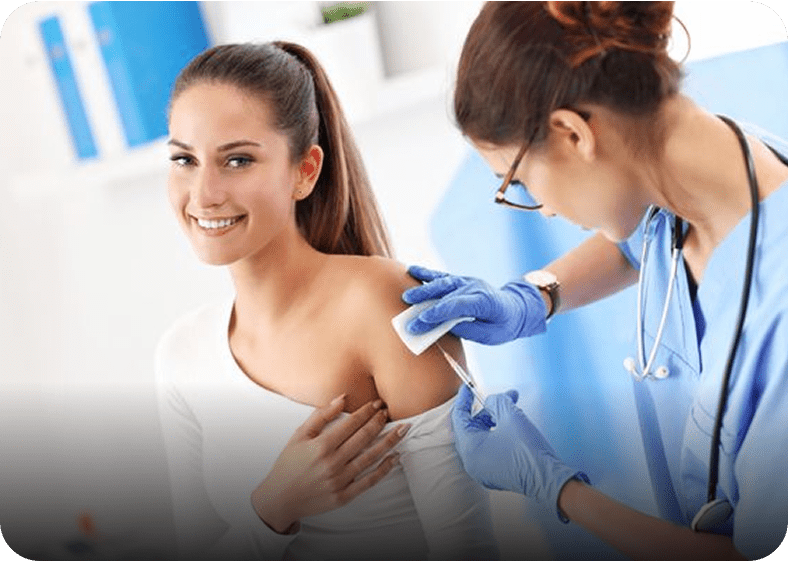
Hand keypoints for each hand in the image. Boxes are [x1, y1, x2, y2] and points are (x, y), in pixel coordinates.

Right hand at [251, 396, 410, 532]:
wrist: (279, 499)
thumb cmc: (288, 464)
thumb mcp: (299, 435)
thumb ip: (321, 416)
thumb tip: (342, 398)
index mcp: (321, 446)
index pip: (351, 424)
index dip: (366, 412)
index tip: (377, 404)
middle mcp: (332, 463)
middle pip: (363, 438)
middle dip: (379, 422)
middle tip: (389, 412)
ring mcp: (339, 481)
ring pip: (370, 458)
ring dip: (389, 442)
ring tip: (402, 430)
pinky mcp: (343, 496)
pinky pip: (369, 481)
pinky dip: (384, 469)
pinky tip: (394, 458)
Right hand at [402, 265, 547, 344]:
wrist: (516, 308)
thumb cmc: (503, 325)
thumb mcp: (490, 335)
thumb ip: (468, 330)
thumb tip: (444, 326)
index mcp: (485, 302)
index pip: (458, 306)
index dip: (438, 313)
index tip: (420, 322)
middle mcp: (474, 287)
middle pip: (447, 293)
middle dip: (426, 303)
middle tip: (408, 313)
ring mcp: (467, 281)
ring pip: (442, 282)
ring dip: (423, 289)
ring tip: (406, 296)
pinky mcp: (461, 280)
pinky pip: (442, 276)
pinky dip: (426, 274)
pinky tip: (411, 270)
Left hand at [451, 385, 587, 520]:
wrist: (548, 479)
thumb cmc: (529, 451)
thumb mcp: (510, 415)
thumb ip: (496, 401)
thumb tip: (491, 401)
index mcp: (469, 448)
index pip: (459, 417)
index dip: (464, 399)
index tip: (468, 388)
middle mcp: (471, 462)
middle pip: (470, 428)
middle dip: (485, 411)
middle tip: (499, 399)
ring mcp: (482, 471)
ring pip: (480, 438)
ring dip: (492, 422)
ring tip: (510, 411)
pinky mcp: (494, 475)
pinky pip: (488, 450)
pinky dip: (495, 436)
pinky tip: (510, 428)